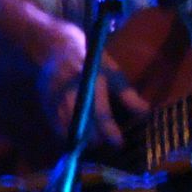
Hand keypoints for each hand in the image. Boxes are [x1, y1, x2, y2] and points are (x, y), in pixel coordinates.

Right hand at [32, 22, 148, 146]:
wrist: (54, 47)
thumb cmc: (88, 59)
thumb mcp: (110, 69)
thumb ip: (126, 92)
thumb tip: (145, 112)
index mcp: (91, 80)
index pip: (101, 113)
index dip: (111, 132)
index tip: (119, 144)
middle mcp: (71, 91)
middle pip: (83, 125)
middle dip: (97, 139)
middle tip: (108, 144)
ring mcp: (56, 99)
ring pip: (69, 129)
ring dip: (83, 140)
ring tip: (96, 143)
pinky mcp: (47, 106)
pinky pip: (57, 128)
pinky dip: (69, 136)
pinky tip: (80, 138)